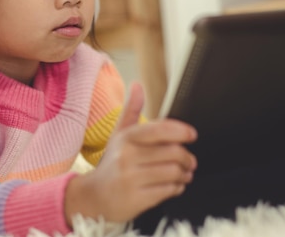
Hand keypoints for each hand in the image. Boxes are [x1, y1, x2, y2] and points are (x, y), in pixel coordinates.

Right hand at [65, 83, 197, 225]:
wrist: (92, 198)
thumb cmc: (111, 164)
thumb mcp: (118, 136)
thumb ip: (131, 110)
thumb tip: (137, 85)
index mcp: (126, 138)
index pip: (158, 130)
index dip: (180, 131)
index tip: (192, 134)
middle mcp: (127, 157)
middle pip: (172, 152)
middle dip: (187, 157)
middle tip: (190, 161)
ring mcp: (131, 179)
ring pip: (173, 172)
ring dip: (184, 173)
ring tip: (184, 173)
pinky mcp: (137, 200)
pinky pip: (168, 190)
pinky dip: (177, 188)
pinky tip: (175, 185)